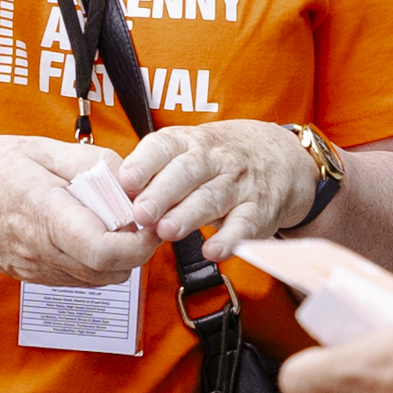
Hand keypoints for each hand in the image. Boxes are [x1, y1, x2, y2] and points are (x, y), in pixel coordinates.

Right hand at [0, 136, 151, 287]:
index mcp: (44, 213)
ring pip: (104, 277)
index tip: (146, 211)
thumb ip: (89, 162)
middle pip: (114, 268)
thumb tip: (130, 176)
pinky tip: (92, 229)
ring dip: (123, 253)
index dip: (140, 236)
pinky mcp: (39, 276)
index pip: (105, 248)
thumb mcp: (38, 149)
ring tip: (115, 217)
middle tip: (139, 210)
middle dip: (140, 243)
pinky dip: (102, 259)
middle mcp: (44, 251)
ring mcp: (41, 269)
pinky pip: (85, 278)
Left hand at [121, 121, 318, 246]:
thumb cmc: (217, 158)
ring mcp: (238, 183)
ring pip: (212, 198)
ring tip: (166, 231)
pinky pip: (245, 225)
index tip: (126, 180)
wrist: (277, 156)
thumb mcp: (186, 149)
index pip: (164, 146)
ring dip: (188, 215)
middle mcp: (215, 159)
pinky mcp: (258, 210)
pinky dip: (229, 239)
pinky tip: (212, 251)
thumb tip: (114, 195)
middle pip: (187, 172)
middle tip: (141, 213)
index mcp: (189, 141)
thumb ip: (153, 170)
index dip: (144, 163)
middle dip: (162, 192)